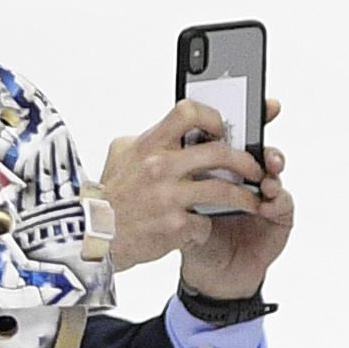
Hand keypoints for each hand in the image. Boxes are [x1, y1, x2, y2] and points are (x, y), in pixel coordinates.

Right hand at [103, 96, 290, 295]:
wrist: (91, 235)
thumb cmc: (112, 194)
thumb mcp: (122, 154)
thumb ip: (151, 140)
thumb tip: (179, 128)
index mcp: (149, 144)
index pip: (188, 112)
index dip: (213, 117)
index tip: (224, 130)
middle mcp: (159, 167)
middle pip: (220, 153)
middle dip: (247, 162)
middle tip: (257, 170)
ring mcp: (168, 197)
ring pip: (224, 190)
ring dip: (246, 197)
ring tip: (255, 203)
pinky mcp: (174, 226)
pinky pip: (206, 224)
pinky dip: (209, 228)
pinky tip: (205, 230)